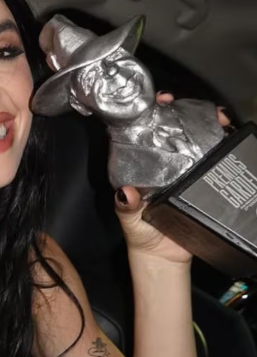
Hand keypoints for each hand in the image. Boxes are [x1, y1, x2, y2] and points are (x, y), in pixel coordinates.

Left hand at [114, 92, 232, 263]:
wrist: (165, 257)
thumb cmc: (142, 233)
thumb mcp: (129, 218)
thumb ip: (126, 206)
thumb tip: (126, 193)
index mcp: (142, 164)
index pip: (146, 129)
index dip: (154, 111)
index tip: (163, 100)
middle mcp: (164, 162)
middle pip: (175, 129)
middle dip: (188, 113)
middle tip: (200, 108)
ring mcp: (186, 170)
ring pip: (198, 141)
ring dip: (209, 126)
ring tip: (220, 119)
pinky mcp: (204, 183)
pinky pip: (214, 162)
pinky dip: (223, 149)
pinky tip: (230, 140)